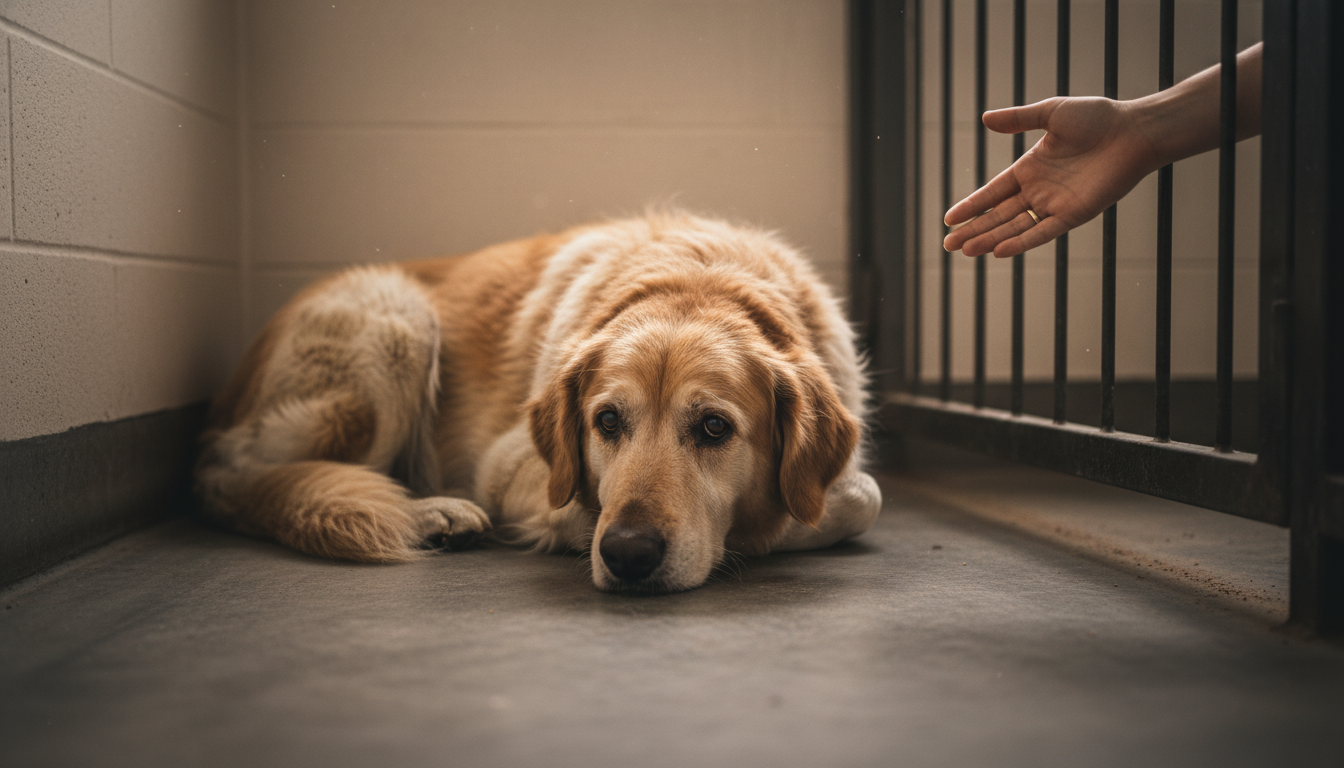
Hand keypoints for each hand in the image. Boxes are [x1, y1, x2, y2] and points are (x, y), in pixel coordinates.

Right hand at [942, 96, 1161, 258]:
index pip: (992, 192)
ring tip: (965, 251)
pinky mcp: (1074, 215)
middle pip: (998, 215)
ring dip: (990, 239)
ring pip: (1015, 227)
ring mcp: (1055, 205)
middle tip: (948, 245)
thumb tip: (984, 118)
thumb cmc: (1097, 118)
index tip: (949, 219)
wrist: (1133, 132)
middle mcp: (1039, 190)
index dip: (971, 206)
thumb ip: (1018, 119)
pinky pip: (1043, 233)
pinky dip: (1022, 242)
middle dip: (973, 230)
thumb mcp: (1051, 113)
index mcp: (1030, 168)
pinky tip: (1000, 251)